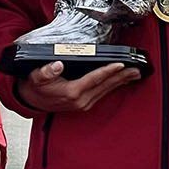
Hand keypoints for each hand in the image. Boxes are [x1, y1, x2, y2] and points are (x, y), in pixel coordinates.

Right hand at [14, 60, 139, 113]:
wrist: (32, 101)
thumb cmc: (35, 86)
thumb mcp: (36, 77)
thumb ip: (46, 72)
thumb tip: (57, 65)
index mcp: (71, 92)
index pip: (94, 79)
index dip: (108, 71)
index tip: (120, 64)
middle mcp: (80, 100)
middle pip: (105, 85)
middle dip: (122, 77)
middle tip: (136, 69)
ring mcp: (84, 104)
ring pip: (106, 90)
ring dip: (121, 82)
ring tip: (135, 74)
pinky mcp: (85, 104)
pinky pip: (103, 94)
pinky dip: (113, 86)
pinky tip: (121, 80)